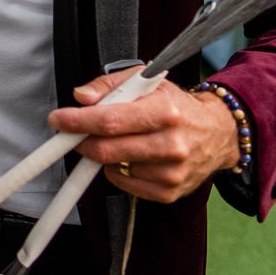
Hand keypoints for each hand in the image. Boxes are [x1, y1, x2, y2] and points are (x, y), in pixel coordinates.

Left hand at [46, 65, 239, 202]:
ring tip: (118, 140)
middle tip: (73, 132)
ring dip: (103, 154)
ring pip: (113, 167)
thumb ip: (110, 85)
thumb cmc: (176, 105)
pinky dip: (117, 171)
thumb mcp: (146, 82)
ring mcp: (172, 172)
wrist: (217, 133)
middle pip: (107, 149)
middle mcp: (171, 144)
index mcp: (165, 112)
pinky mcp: (170, 192)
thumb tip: (81, 97)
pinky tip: (130, 157)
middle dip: (81, 140)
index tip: (58, 120)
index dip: (78, 121)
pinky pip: (124, 185)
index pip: (110, 120)